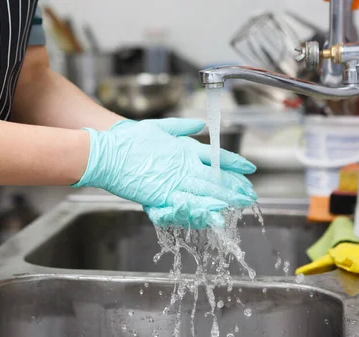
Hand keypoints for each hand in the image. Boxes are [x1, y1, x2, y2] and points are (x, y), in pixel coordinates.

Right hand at [74, 118, 256, 226]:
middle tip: (250, 194)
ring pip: (206, 192)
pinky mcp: (161, 197)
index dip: (235, 163)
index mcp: (184, 148)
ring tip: (240, 204)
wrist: (107, 154)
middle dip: (236, 187)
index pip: (217, 156)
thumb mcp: (158, 127)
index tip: (249, 169)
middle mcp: (183, 165)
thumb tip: (200, 125)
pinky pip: (187, 205)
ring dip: (225, 199)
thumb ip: (181, 127)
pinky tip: (214, 214)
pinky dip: (202, 210)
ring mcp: (173, 182)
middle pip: (216, 178)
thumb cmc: (129, 140)